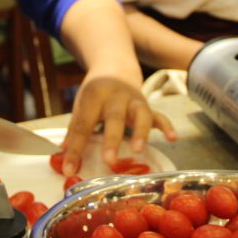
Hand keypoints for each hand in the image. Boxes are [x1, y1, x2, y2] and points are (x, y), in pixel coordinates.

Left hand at [59, 74, 176, 176]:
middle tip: (109, 161)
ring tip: (138, 150)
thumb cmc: (95, 93)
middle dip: (112, 139)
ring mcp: (134, 100)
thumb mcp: (81, 105)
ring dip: (140, 132)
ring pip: (141, 114)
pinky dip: (166, 126)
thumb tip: (64, 160)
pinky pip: (159, 116)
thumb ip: (75, 131)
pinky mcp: (147, 106)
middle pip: (115, 117)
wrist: (114, 67)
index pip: (83, 123)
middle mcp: (116, 97)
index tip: (70, 169)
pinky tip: (173, 138)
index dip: (76, 148)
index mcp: (94, 96)